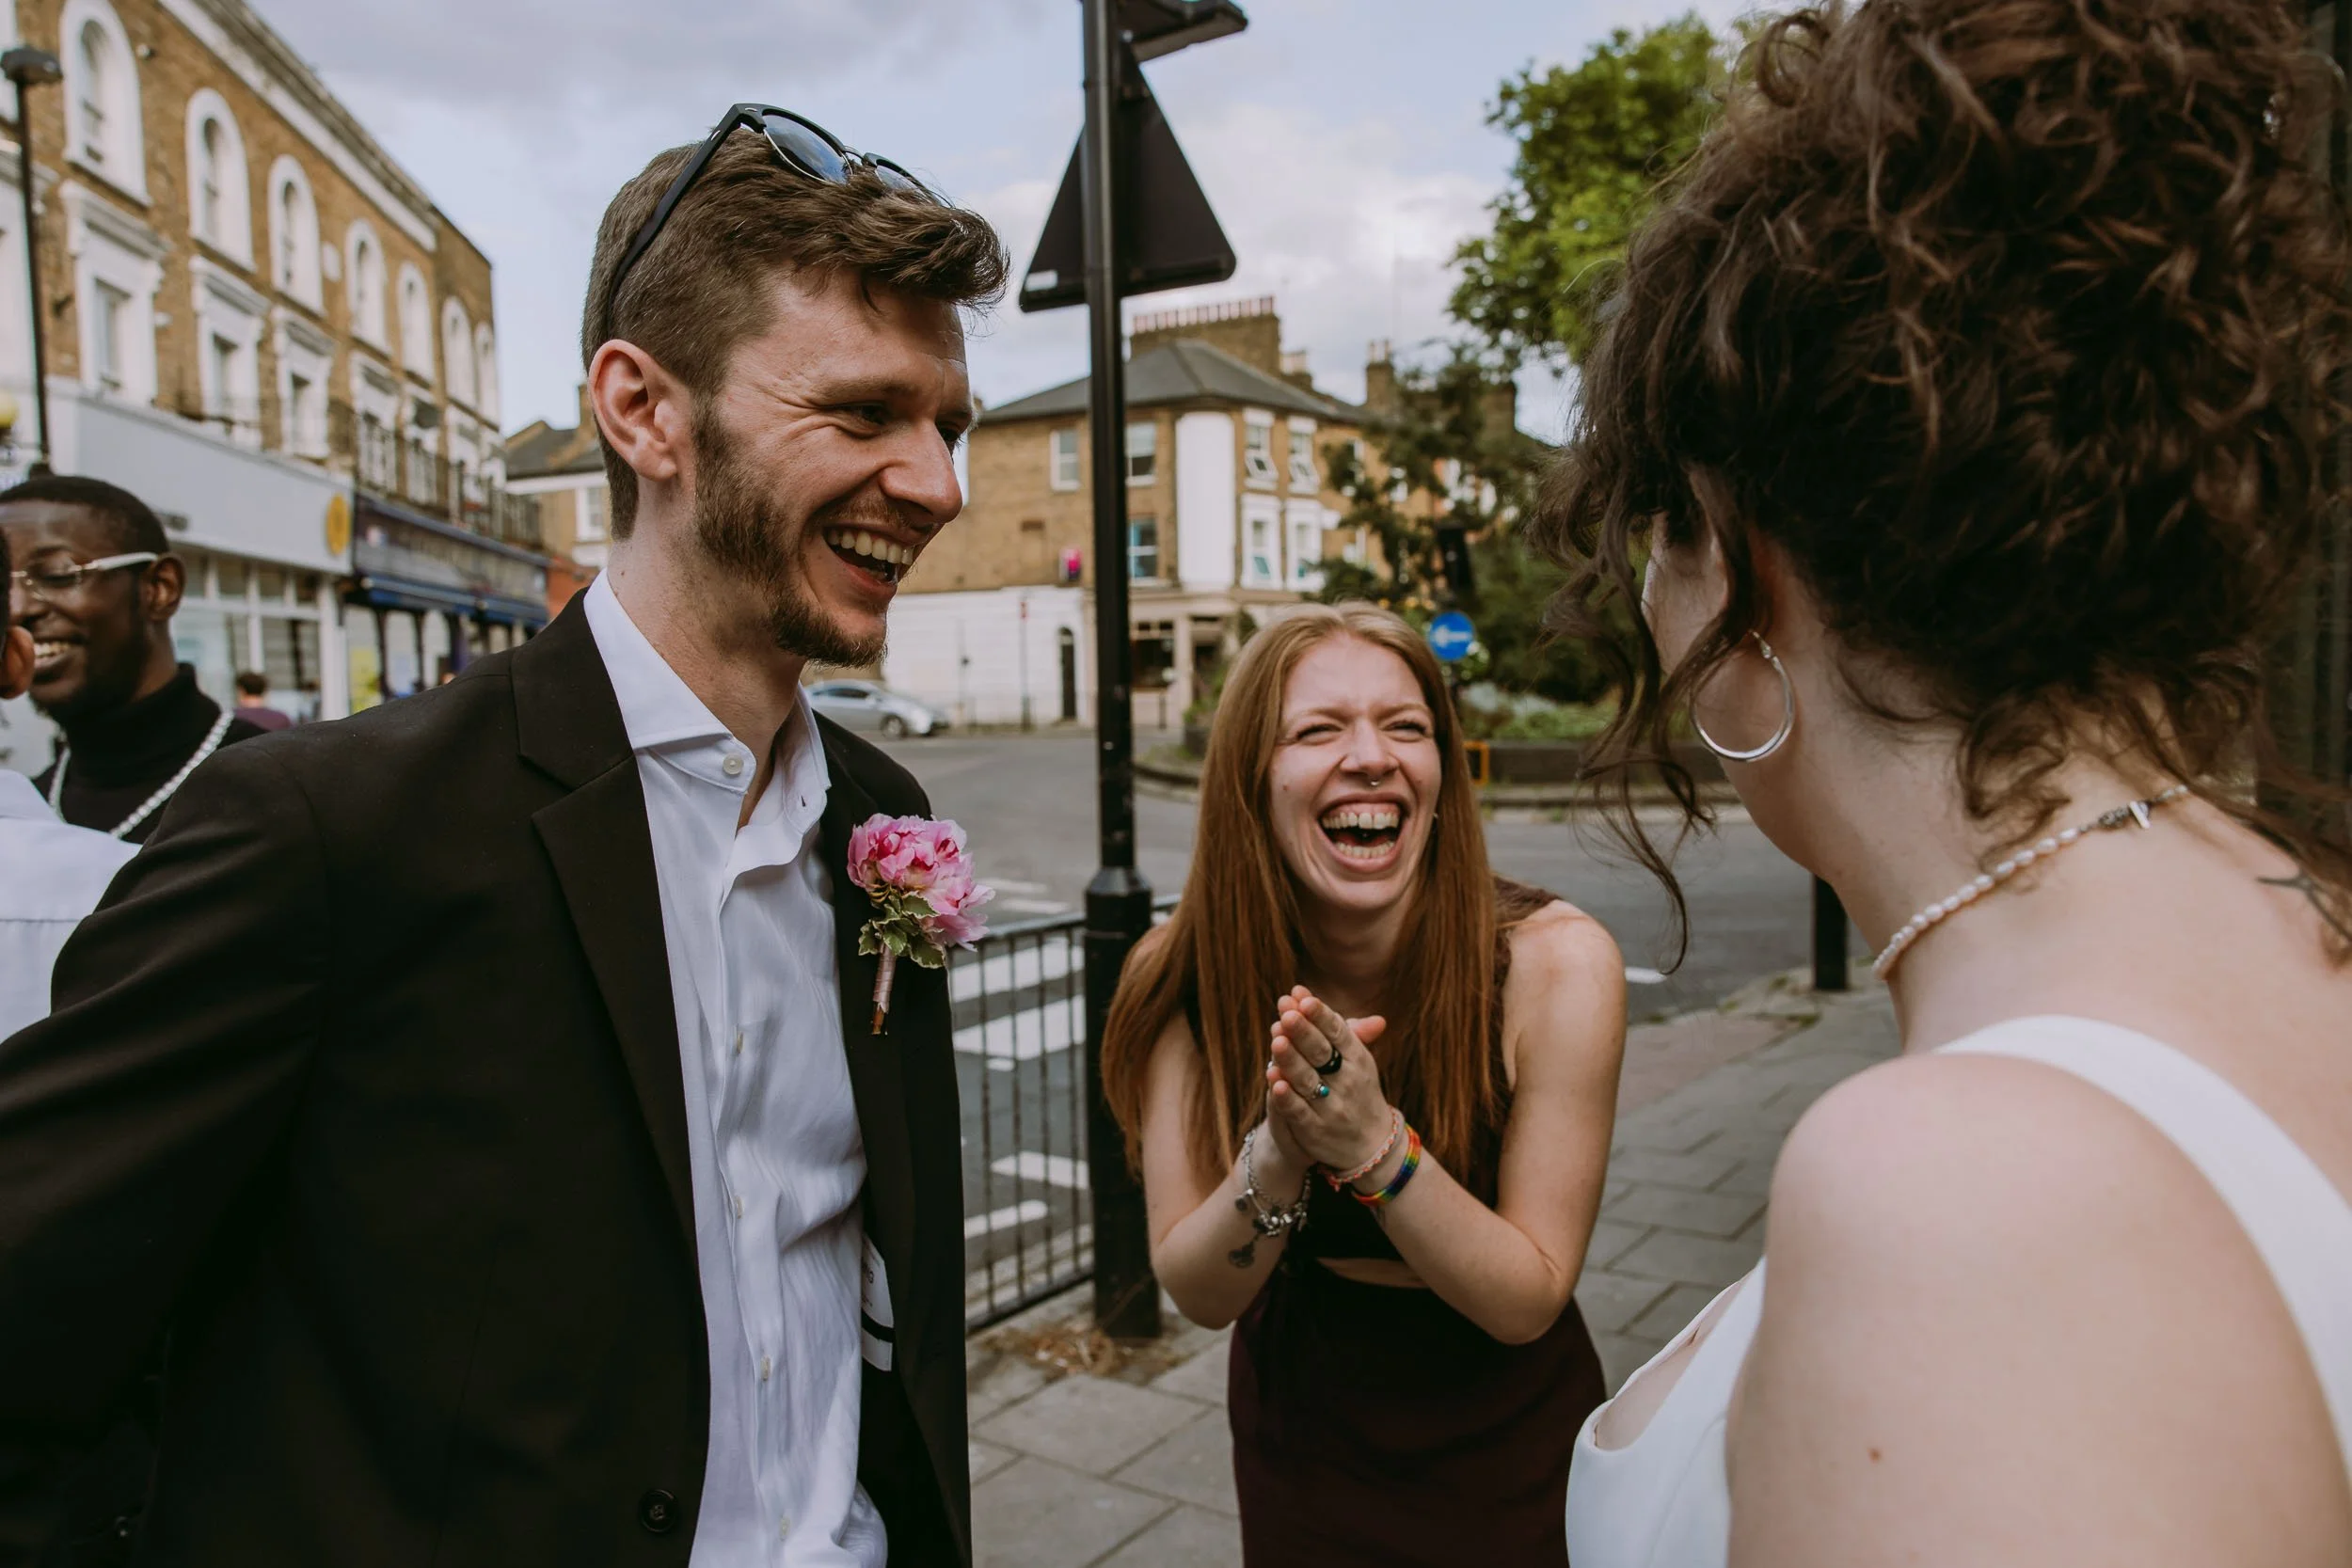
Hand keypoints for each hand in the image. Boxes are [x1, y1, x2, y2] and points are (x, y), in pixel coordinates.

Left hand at [1265, 986, 1391, 1172]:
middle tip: (1286, 1013)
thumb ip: (1328, 1025)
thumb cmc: (1357, 1088)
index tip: (1302, 996)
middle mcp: (1348, 1081)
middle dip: (1304, 1032)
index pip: (1338, 1032)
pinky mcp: (1315, 1130)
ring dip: (1292, 1061)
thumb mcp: (1355, 1056)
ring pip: (1307, 1081)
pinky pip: (1299, 1112)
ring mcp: (1332, 1107)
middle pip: (1322, 1053)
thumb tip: (1300, 992)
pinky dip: (1287, 1097)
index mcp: (1358, 1058)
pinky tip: (1274, 1080)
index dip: (1320, 1014)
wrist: (1372, 1144)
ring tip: (1276, 1040)